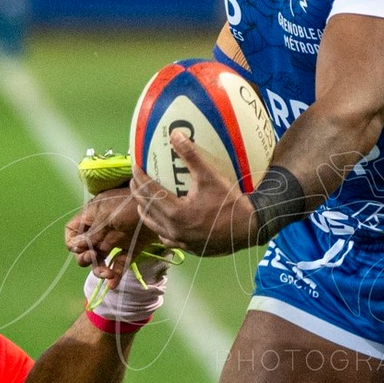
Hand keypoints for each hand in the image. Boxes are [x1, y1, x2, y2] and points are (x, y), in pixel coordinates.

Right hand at [64, 189, 143, 276]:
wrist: (158, 206)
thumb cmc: (129, 204)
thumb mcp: (107, 216)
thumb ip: (92, 234)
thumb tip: (76, 247)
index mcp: (91, 215)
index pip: (73, 230)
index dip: (72, 242)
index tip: (79, 249)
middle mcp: (101, 228)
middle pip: (85, 248)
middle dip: (86, 257)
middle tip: (93, 257)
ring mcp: (116, 238)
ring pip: (102, 258)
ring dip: (100, 269)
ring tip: (107, 274)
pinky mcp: (131, 247)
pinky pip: (119, 263)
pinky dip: (116, 274)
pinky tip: (113, 284)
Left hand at [130, 135, 259, 255]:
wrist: (248, 228)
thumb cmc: (230, 203)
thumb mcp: (210, 177)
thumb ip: (191, 156)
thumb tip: (176, 135)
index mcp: (175, 212)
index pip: (149, 192)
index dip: (140, 177)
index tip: (134, 166)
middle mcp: (174, 229)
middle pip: (147, 209)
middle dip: (138, 192)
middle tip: (135, 179)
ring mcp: (180, 241)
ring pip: (154, 226)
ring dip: (145, 211)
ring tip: (142, 200)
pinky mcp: (189, 247)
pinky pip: (166, 238)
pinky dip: (160, 227)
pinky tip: (162, 222)